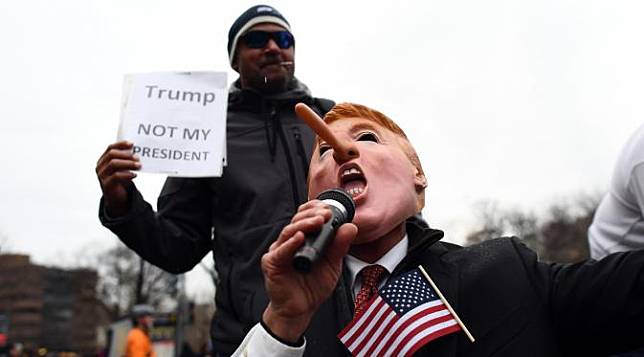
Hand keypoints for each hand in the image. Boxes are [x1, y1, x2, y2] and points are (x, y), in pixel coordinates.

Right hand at [95, 140, 140, 215]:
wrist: (117, 198)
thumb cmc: (121, 180)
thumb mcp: (123, 168)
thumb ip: (127, 160)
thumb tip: (138, 153)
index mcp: (103, 160)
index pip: (110, 148)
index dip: (121, 144)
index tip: (132, 144)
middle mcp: (100, 166)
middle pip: (112, 155)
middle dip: (126, 154)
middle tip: (138, 157)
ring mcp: (102, 175)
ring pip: (113, 164)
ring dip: (128, 163)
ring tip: (139, 166)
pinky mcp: (106, 184)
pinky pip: (115, 176)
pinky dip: (126, 174)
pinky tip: (134, 175)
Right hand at [261, 199, 357, 342]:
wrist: (300, 310)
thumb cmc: (312, 287)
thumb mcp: (332, 265)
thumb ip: (339, 246)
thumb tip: (350, 227)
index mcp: (302, 239)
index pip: (304, 216)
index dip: (315, 208)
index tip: (329, 208)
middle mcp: (289, 242)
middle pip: (297, 220)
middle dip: (312, 214)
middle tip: (326, 214)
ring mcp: (279, 252)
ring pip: (289, 231)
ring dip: (304, 224)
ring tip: (318, 221)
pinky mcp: (272, 264)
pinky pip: (281, 251)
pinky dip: (290, 243)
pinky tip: (299, 237)